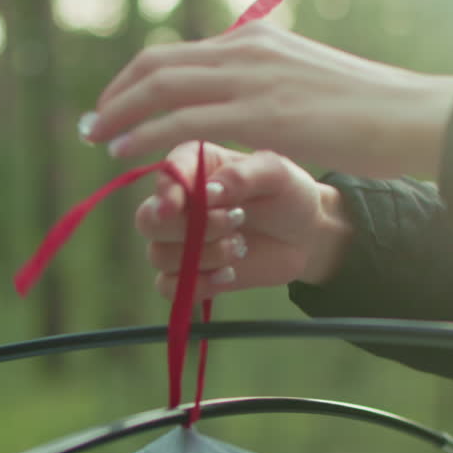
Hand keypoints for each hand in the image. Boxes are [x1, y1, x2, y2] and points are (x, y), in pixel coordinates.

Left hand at [83, 21, 452, 178]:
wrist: (409, 116)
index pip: (180, 54)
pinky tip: (124, 153)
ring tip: (97, 139)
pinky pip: (183, 123)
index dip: (139, 79)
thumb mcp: (308, 85)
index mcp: (257, 40)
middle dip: (117, 94)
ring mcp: (252, 78)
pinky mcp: (259, 114)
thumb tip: (245, 106)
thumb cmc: (368, 112)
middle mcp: (247, 49)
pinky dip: (144, 135)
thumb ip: (270, 88)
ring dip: (120, 114)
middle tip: (93, 122)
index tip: (117, 104)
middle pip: (158, 64)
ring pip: (162, 89)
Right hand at [138, 142, 352, 300]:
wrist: (304, 236)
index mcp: (193, 165)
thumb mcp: (277, 174)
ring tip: (240, 247)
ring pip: (159, 255)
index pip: (165, 176)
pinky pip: (168, 287)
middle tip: (234, 222)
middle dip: (188, 228)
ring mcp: (179, 240)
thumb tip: (210, 192)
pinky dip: (196, 285)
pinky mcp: (188, 272)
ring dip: (203, 256)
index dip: (166, 193)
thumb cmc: (288, 194)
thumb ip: (243, 176)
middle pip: (148, 220)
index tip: (179, 206)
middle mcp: (178, 202)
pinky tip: (227, 275)